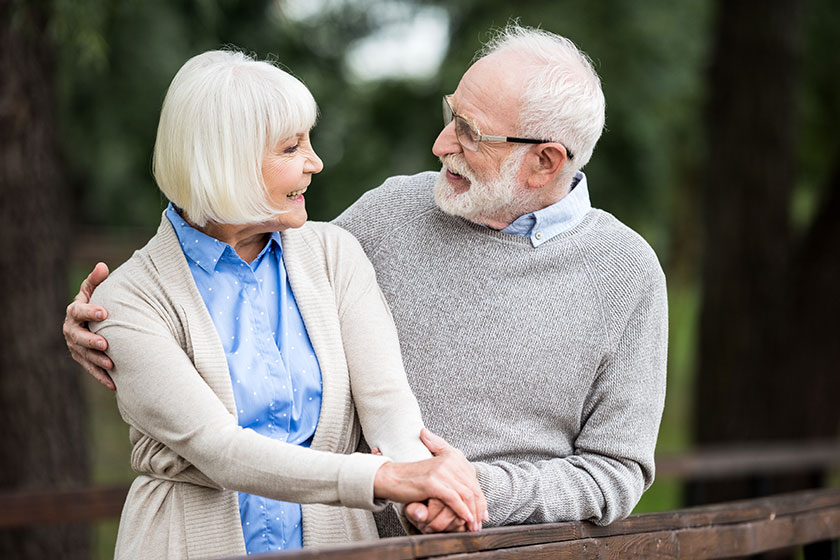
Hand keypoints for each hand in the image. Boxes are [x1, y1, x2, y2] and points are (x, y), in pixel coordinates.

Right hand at [63, 262, 114, 389]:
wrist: (93, 321)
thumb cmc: (97, 302)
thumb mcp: (95, 291)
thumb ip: (97, 280)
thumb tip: (102, 266)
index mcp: (74, 311)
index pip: (78, 311)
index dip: (90, 312)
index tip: (105, 313)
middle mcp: (71, 330)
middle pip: (78, 337)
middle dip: (91, 340)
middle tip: (105, 344)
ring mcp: (75, 346)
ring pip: (84, 355)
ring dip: (97, 361)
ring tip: (111, 363)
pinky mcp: (82, 359)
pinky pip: (91, 369)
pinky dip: (101, 377)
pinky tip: (114, 384)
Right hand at [373, 428, 486, 531]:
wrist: (391, 477)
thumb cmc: (413, 478)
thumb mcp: (437, 472)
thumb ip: (454, 479)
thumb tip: (471, 496)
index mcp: (452, 456)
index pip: (473, 479)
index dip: (480, 498)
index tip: (482, 513)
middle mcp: (449, 460)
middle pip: (472, 487)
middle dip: (478, 508)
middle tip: (479, 523)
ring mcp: (441, 470)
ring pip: (466, 494)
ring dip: (472, 512)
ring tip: (473, 525)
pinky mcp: (433, 482)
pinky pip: (454, 499)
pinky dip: (462, 511)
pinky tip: (465, 519)